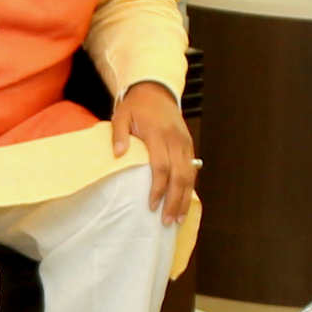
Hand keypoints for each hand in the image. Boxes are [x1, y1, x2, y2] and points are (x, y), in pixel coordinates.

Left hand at [107, 82, 198, 224]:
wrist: (157, 90)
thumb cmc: (136, 106)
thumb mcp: (121, 115)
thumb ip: (119, 134)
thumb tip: (118, 154)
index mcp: (158, 134)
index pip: (161, 166)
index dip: (158, 188)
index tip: (151, 205)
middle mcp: (176, 140)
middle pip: (180, 176)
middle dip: (175, 200)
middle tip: (168, 221)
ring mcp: (185, 143)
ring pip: (190, 176)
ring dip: (185, 198)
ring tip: (178, 219)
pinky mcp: (189, 145)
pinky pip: (193, 170)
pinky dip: (190, 188)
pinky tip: (185, 203)